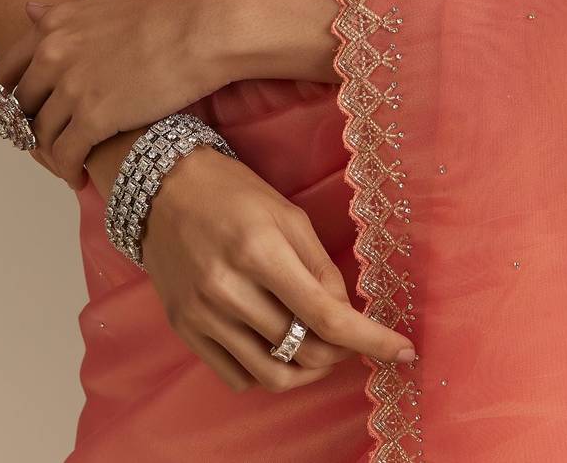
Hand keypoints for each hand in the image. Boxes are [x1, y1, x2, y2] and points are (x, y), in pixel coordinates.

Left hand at [0, 0, 220, 187]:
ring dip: (52, 154)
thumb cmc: (166, 11)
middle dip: (28, 129)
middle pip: (21, 106)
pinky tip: (80, 177)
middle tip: (42, 146)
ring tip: (67, 164)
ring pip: (42, 135)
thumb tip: (28, 10)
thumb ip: (63, 12)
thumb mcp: (105, 2)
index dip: (0, 98)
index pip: (6, 69)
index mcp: (55, 26)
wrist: (203, 28)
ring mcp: (72, 88)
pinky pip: (66, 155)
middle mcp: (53, 55)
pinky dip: (69, 170)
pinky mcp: (94, 118)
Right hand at [141, 145, 415, 393]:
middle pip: (303, 352)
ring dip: (308, 369)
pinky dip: (268, 370)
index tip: (404, 351)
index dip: (370, 339)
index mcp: (259, 252)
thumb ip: (321, 267)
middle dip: (340, 351)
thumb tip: (345, 315)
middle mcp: (228, 290)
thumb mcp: (288, 215)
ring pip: (272, 376)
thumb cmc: (233, 193)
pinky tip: (278, 344)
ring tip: (319, 346)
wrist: (162, 190)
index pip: (326, 315)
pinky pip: (238, 376)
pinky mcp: (185, 330)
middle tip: (350, 335)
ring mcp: (202, 316)